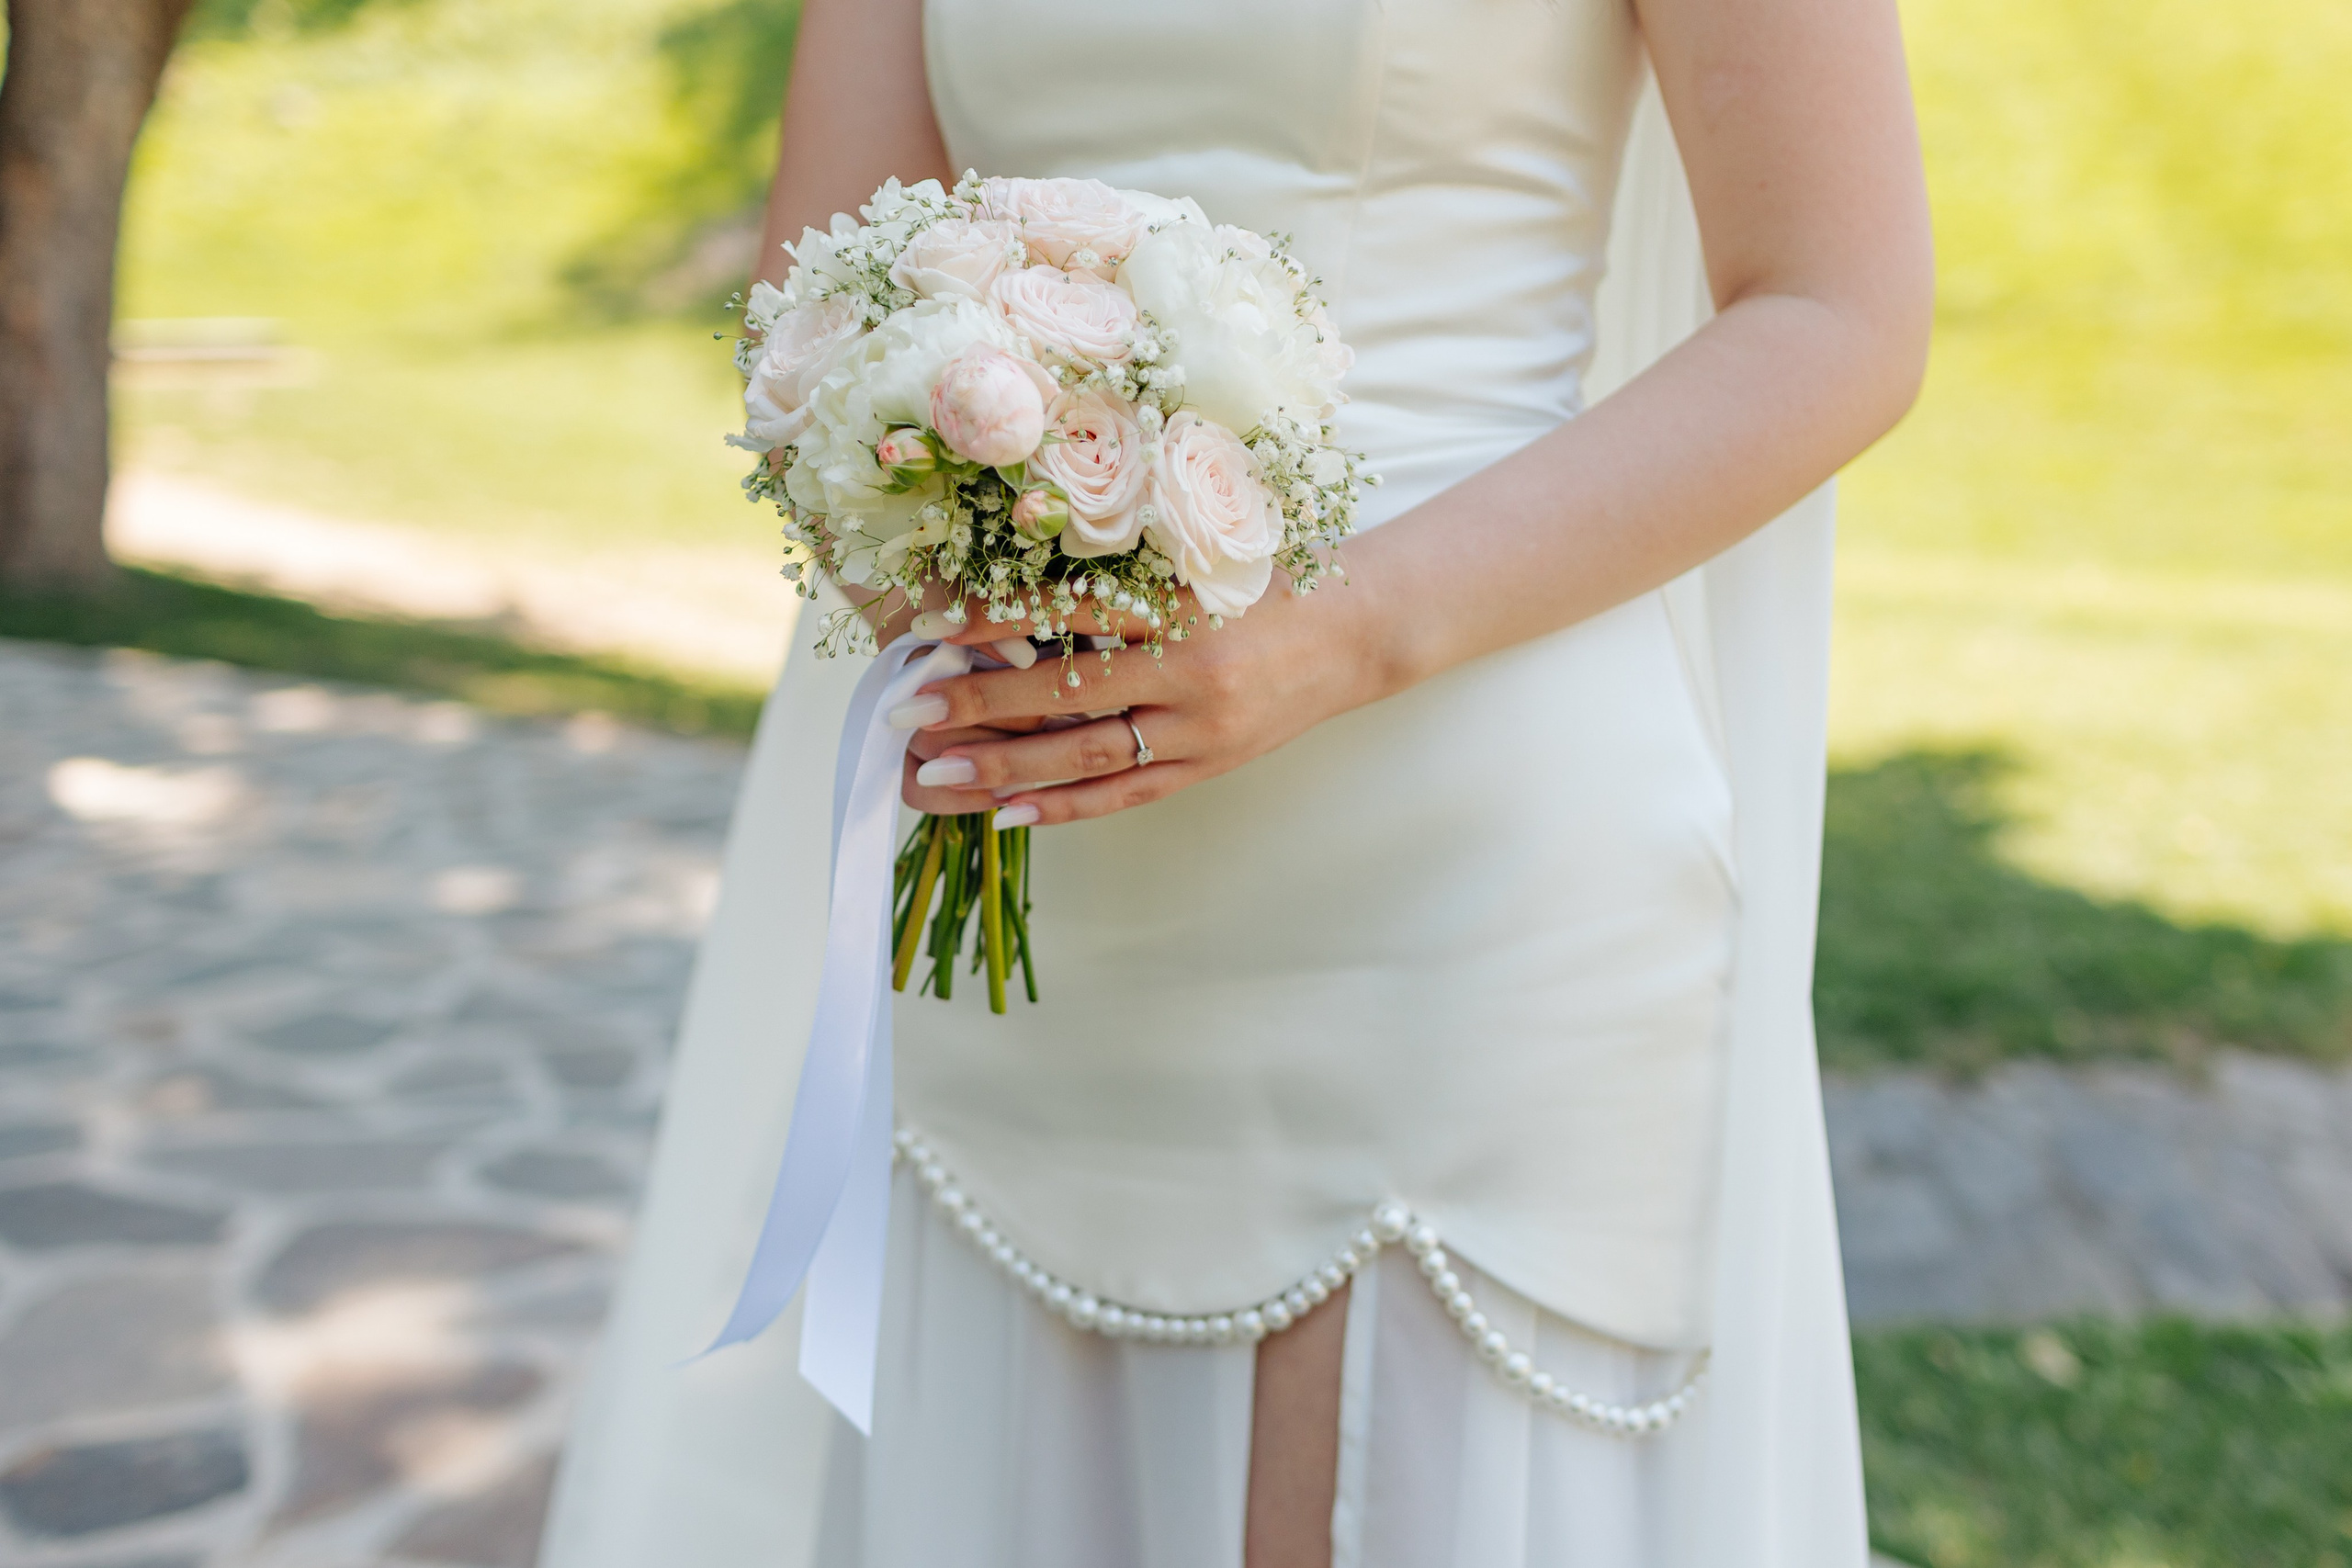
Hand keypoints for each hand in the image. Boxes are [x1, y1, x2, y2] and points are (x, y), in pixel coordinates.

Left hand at [894, 579, 1392, 824]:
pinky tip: (1006, 814)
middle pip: (1069, 692)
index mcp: (1184, 603)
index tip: (930, 628)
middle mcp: (1191, 671)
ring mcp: (1201, 729)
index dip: (997, 620)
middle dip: (981, 703)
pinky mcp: (1208, 767)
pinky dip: (1064, 806)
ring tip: (936, 773)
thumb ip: (1123, 572)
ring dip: (1006, 767)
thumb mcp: (1201, 557)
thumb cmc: (1268, 582)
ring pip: (1089, 755)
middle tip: (908, 710)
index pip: (1072, 612)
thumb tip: (1014, 585)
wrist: (1356, 635)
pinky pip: (1126, 794)